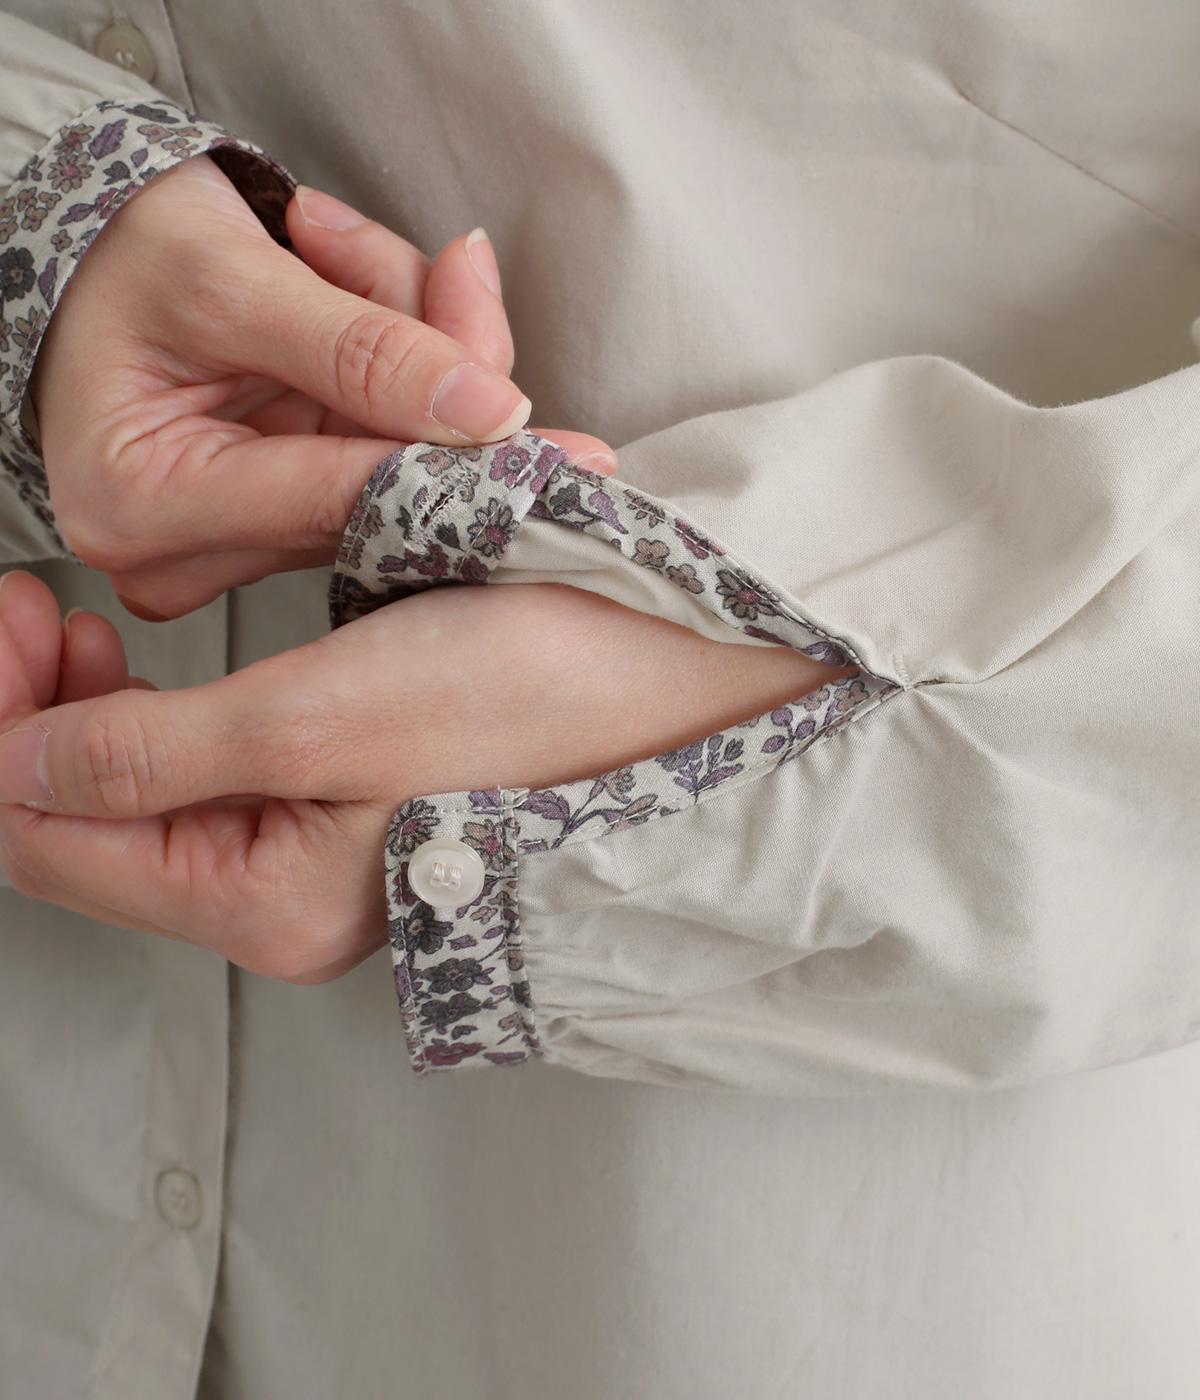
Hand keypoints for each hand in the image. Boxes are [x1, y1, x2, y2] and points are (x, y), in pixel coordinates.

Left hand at [0, 569, 851, 981]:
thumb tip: (16, 770)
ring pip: (144, 797)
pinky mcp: (345, 806)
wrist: (676, 677)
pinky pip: (207, 775)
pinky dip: (162, 711)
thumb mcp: (320, 717)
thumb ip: (152, 754)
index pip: (51, 842)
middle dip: (35, 717)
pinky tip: (154, 659)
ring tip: (82, 625)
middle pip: (89, 826)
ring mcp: (318, 856)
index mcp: (268, 901)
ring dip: (95, 709)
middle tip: (27, 608)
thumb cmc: (527, 692)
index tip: (3, 612)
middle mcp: (284, 898)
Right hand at [27, 157, 613, 618]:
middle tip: (453, 269)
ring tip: (336, 247)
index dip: (459, 470)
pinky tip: (363, 288)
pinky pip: (391, 452)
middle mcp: (192, 550)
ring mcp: (247, 542)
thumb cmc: (121, 258)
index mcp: (145, 503)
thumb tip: (488, 408)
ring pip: (401, 467)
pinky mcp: (290, 519)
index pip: (338, 497)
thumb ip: (359, 346)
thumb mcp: (227, 275)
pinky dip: (404, 368)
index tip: (570, 457)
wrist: (94, 260)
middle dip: (439, 370)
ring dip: (418, 350)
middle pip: (383, 490)